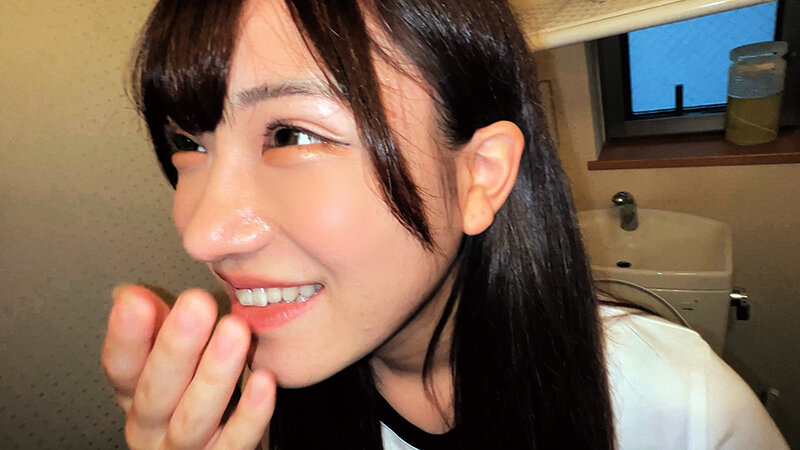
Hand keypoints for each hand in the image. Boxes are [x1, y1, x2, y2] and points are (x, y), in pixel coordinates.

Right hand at [101, 285, 274, 448]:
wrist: (219, 440)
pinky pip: (235, 441)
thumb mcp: (170, 353)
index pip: (120, 367)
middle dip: (176, 347)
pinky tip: (265, 380)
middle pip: (155, 391)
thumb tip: (130, 294)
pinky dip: (250, 413)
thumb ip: (155, 323)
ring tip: (235, 332)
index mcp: (134, 393)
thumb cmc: (192, 388)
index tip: (135, 301)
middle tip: (197, 304)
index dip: (125, 336)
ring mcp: (183, 448)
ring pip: (193, 418)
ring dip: (214, 374)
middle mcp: (151, 426)